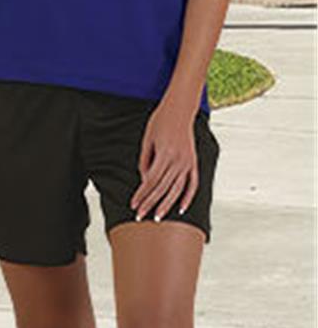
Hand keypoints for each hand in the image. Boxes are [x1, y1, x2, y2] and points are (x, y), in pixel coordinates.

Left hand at [130, 100, 198, 221]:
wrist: (179, 110)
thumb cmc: (160, 122)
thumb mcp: (147, 139)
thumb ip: (145, 160)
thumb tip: (143, 180)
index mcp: (165, 154)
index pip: (151, 181)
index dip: (141, 194)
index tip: (133, 204)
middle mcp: (178, 161)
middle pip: (162, 188)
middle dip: (150, 203)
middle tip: (140, 216)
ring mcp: (188, 163)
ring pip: (177, 190)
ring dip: (166, 205)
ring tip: (157, 217)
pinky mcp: (194, 163)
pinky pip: (192, 184)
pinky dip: (187, 197)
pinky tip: (181, 208)